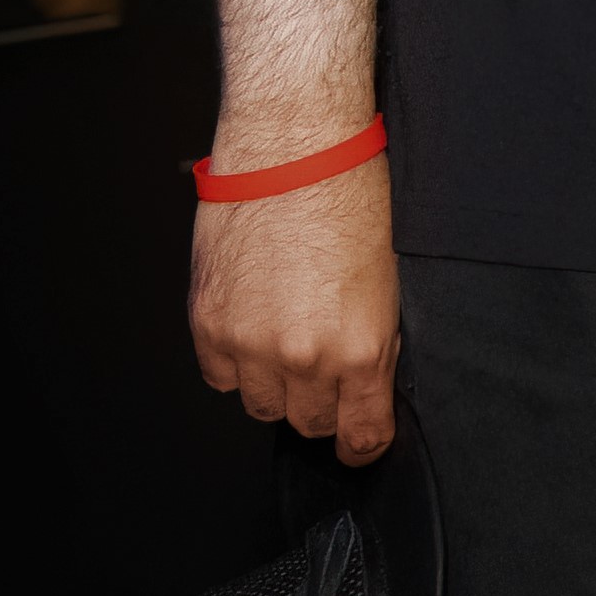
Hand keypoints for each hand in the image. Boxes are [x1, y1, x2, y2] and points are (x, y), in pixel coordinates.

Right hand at [190, 149, 399, 462]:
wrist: (295, 150)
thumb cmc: (351, 197)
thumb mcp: (388, 280)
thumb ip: (373, 340)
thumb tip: (366, 382)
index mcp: (362, 348)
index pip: (361, 432)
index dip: (363, 443)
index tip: (361, 444)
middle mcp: (304, 357)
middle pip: (309, 422)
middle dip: (322, 407)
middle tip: (326, 376)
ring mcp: (250, 344)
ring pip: (260, 405)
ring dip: (275, 386)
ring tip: (287, 343)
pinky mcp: (208, 324)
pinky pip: (219, 376)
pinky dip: (234, 365)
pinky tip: (252, 331)